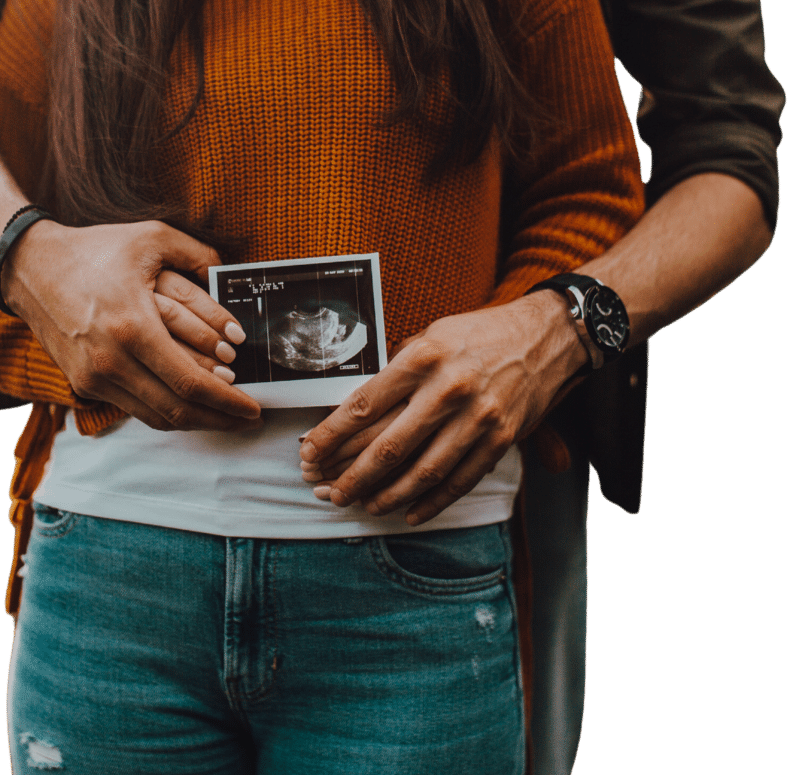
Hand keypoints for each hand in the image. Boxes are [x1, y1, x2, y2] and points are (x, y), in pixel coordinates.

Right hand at [3, 219, 261, 430]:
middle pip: (177, 409)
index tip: (254, 407)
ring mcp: (95, 378)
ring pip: (157, 417)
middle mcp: (111, 361)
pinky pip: (136, 409)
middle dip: (220, 419)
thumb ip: (198, 254)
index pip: (190, 383)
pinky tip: (190, 405)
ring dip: (196, 421)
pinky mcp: (85, 384)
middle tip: (248, 418)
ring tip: (225, 416)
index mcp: (133, 327)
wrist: (29, 268)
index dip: (228, 402)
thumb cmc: (93, 251)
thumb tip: (231, 275)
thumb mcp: (151, 238)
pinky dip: (167, 411)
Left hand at [298, 292, 586, 523]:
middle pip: (388, 446)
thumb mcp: (431, 335)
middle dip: (351, 475)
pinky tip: (408, 513)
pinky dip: (432, 502)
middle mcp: (448, 389)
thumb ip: (397, 371)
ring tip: (363, 505)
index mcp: (423, 358)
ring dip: (387, 495)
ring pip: (422, 471)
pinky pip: (460, 480)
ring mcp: (478, 418)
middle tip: (327, 492)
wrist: (548, 335)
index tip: (309, 453)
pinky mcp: (501, 439)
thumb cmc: (480, 334)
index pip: (363, 405)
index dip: (330, 435)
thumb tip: (355, 409)